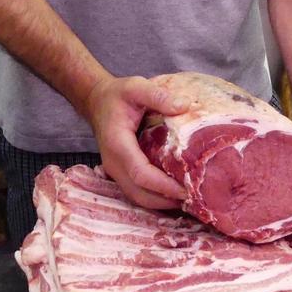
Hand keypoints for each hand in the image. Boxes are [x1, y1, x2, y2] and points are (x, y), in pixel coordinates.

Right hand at [85, 75, 189, 209]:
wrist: (96, 102)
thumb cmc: (117, 95)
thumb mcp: (136, 87)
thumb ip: (158, 96)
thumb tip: (183, 106)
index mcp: (118, 144)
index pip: (140, 174)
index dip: (163, 185)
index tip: (186, 189)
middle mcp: (113, 163)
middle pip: (139, 193)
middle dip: (166, 201)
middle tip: (195, 198)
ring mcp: (114, 171)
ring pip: (137, 197)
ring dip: (161, 203)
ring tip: (188, 200)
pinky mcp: (119, 173)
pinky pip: (136, 192)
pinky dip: (155, 198)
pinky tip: (174, 194)